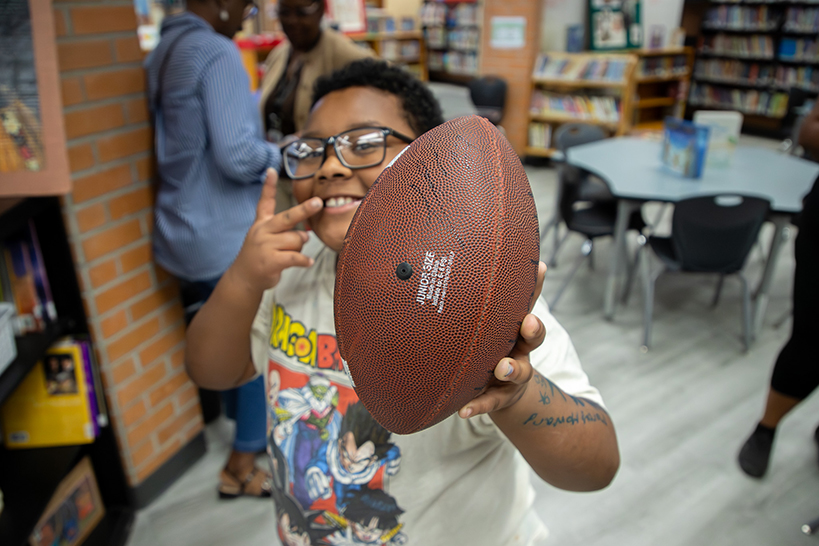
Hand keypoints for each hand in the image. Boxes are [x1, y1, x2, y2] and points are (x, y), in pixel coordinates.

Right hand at [229, 169, 322, 293]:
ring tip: (290, 253)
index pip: (265, 202)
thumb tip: (305, 235)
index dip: (268, 186)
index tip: (271, 170)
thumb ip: (284, 232)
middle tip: (317, 203)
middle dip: (303, 210)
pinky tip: (307, 262)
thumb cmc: (260, 256)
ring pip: (296, 240)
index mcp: (261, 223)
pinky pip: (295, 257)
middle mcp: (262, 231)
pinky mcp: (270, 261)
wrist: (244, 278)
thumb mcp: (265, 238)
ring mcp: (265, 246)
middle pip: (287, 218)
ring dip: (299, 248)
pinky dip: (303, 260)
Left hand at [458, 261, 546, 418]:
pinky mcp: (497, 396)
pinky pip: (489, 402)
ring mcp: (510, 375)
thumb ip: (481, 299)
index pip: (528, 302)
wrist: (498, 390)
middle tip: (528, 323)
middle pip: (533, 337)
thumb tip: (462, 255)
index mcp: (515, 328)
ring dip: (511, 368)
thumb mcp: (490, 324)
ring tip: (502, 368)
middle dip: (532, 330)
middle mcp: (518, 349)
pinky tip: (464, 412)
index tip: (539, 268)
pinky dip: (478, 406)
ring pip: (517, 371)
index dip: (536, 286)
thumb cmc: (489, 347)